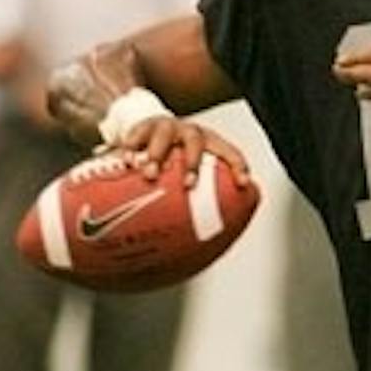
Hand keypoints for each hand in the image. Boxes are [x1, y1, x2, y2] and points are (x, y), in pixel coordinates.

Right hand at [120, 116, 252, 188]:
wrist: (152, 129)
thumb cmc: (177, 157)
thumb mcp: (189, 171)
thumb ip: (197, 197)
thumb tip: (197, 243)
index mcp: (209, 142)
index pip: (229, 152)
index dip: (238, 166)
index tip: (243, 184)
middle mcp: (189, 132)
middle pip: (196, 142)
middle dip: (193, 163)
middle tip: (188, 185)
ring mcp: (166, 127)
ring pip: (164, 136)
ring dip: (158, 155)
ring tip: (150, 174)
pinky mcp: (142, 127)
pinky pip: (136, 136)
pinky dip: (131, 149)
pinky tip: (127, 164)